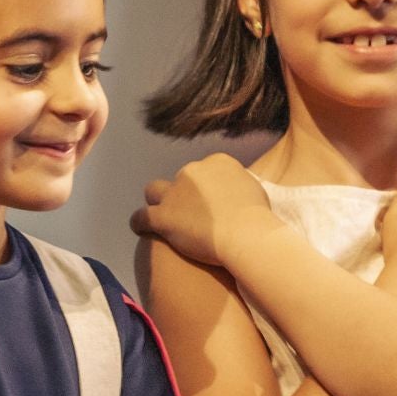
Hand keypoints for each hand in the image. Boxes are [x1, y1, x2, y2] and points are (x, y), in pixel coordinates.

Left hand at [130, 153, 275, 269]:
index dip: (206, 187)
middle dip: (184, 193)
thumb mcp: (254, 190)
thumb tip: (236, 191)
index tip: (211, 202)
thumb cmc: (257, 217)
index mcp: (217, 162)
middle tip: (193, 214)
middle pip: (181, 179)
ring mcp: (175, 193)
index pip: (205, 170)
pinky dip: (139, 223)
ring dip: (158, 201)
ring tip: (162, 216)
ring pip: (154, 191)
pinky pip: (141, 217)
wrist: (245, 233)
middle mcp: (192, 171)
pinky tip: (141, 229)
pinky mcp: (163, 216)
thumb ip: (239, 186)